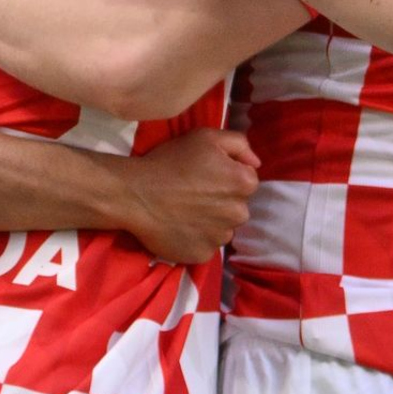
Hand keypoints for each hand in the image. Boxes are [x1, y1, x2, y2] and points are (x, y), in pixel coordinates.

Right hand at [119, 128, 260, 263]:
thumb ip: (239, 144)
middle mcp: (239, 213)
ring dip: (212, 221)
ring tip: (187, 211)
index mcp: (243, 183)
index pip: (248, 180)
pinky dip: (198, 238)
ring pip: (224, 228)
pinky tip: (181, 226)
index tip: (208, 174)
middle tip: (196, 193)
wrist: (137, 194)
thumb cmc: (172, 161)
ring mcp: (220, 238)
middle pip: (238, 206)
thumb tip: (255, 162)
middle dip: (223, 200)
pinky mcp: (202, 256)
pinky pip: (207, 246)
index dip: (228, 175)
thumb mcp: (207, 137)